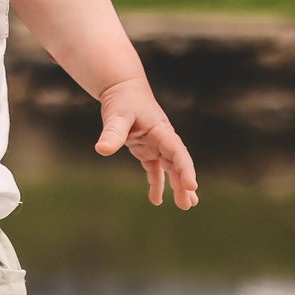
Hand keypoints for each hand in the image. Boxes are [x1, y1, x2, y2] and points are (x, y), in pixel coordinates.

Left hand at [96, 77, 198, 208]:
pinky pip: (155, 169)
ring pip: (170, 168)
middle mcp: (163, 139)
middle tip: (188, 205)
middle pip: (178, 163)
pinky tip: (156, 200)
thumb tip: (102, 150)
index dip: (185, 169)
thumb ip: (112, 132)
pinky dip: (157, 183)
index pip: (177, 152)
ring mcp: (156, 145)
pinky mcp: (147, 149)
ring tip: (186, 205)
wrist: (122, 89)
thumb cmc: (121, 100)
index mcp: (161, 130)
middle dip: (183, 183)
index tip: (191, 185)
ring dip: (177, 186)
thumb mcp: (116, 115)